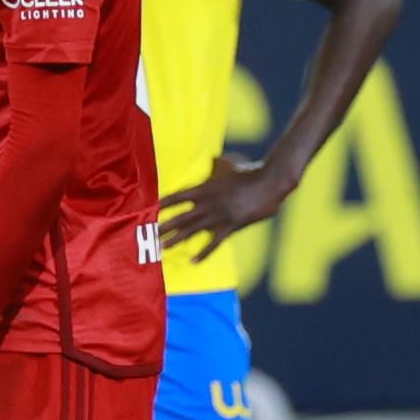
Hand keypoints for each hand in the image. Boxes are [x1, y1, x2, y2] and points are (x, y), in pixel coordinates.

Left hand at [158, 152, 291, 253]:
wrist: (269, 182)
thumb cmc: (249, 171)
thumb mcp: (228, 165)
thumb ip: (217, 165)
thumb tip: (213, 159)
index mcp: (204, 188)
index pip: (178, 197)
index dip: (165, 204)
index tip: (152, 210)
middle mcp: (207, 203)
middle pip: (181, 217)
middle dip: (165, 226)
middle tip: (151, 234)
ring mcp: (219, 216)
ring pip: (192, 230)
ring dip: (177, 239)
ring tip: (163, 247)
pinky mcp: (231, 225)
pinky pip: (214, 242)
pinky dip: (204, 252)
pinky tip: (193, 260)